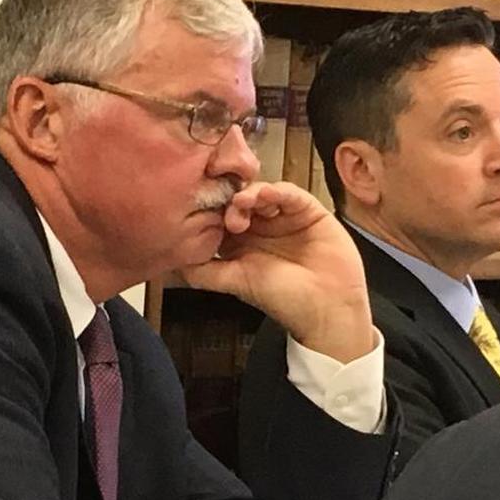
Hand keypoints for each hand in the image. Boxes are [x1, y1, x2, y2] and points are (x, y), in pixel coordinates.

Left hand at [179, 182, 374, 362]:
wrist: (328, 309)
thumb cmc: (284, 301)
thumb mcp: (236, 283)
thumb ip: (204, 272)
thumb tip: (170, 262)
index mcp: (241, 244)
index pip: (219, 217)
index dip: (209, 211)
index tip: (199, 209)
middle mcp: (260, 227)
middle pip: (237, 200)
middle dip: (228, 201)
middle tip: (225, 213)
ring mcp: (283, 217)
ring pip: (260, 193)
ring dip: (248, 194)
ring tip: (242, 206)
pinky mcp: (307, 210)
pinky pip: (288, 192)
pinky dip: (275, 191)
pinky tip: (265, 197)